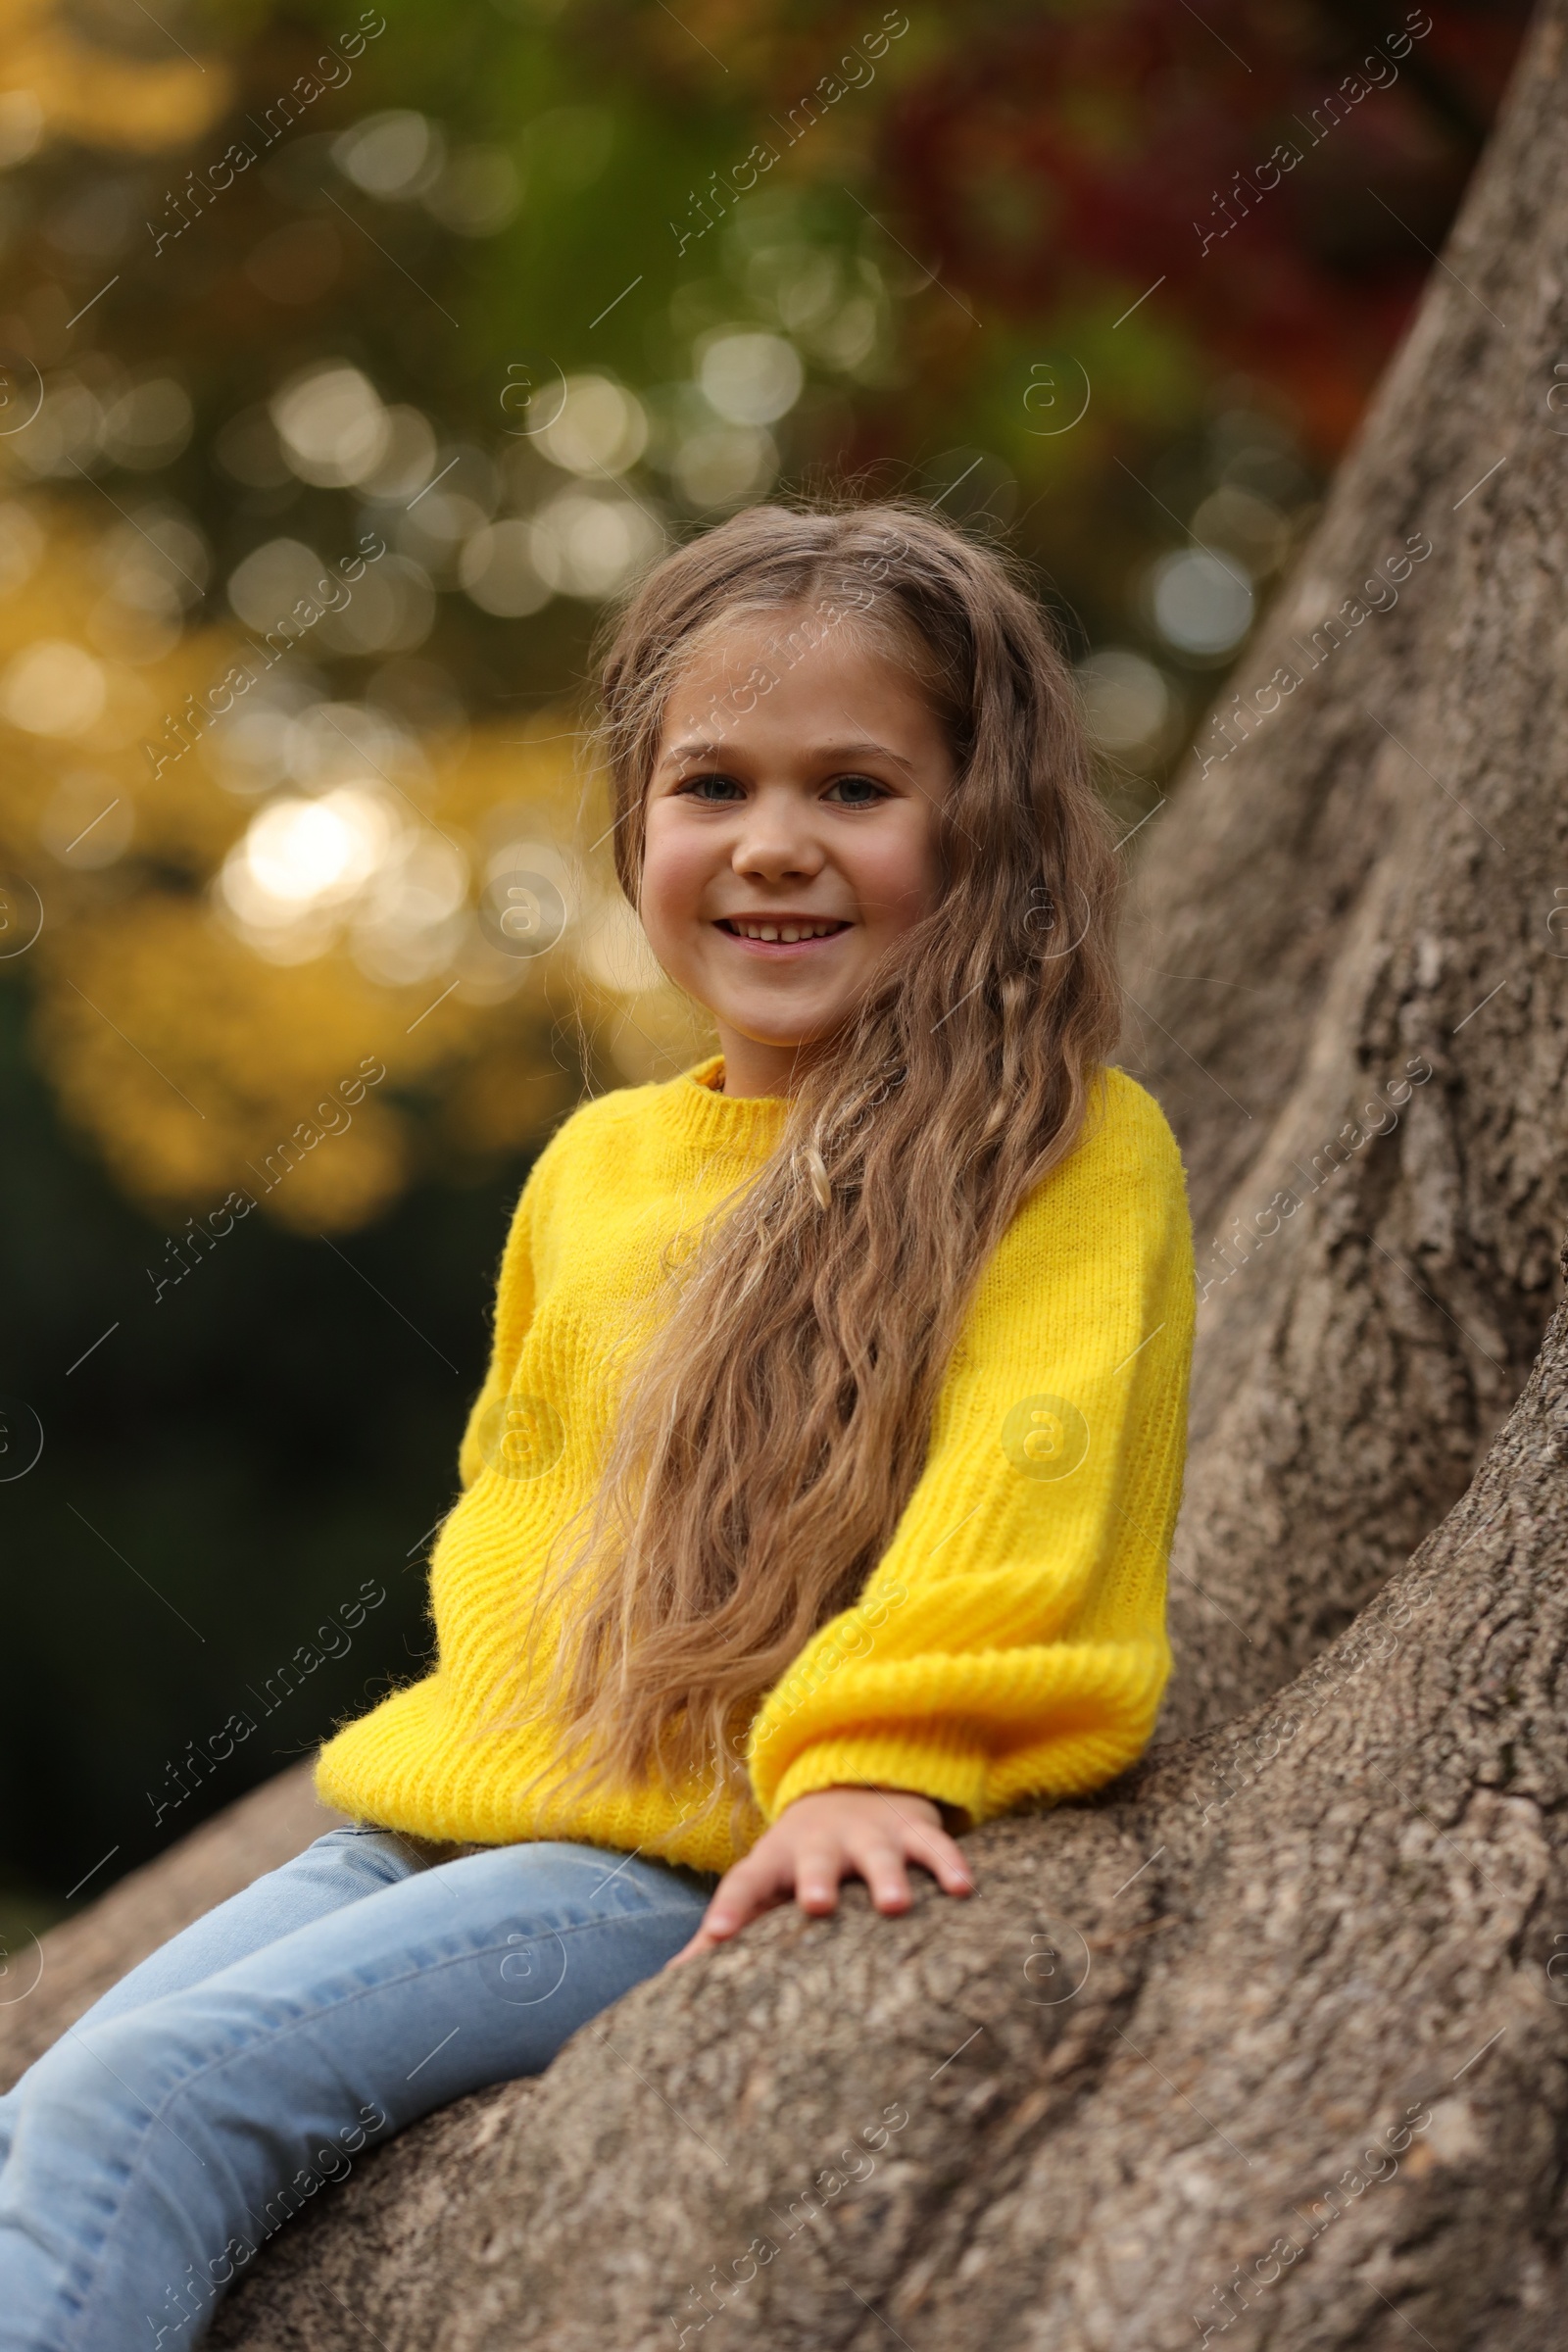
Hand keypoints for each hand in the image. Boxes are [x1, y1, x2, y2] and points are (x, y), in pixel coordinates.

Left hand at [663, 1784, 973, 1966]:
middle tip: (817, 1905)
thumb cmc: (800, 1857)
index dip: (729, 1906)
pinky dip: (948, 1865)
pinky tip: (962, 1889)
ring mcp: (871, 1835)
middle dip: (817, 1880)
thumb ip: (726, 1925)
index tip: (714, 1935)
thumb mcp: (762, 1880)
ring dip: (886, 1877)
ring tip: (894, 1905)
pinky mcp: (914, 1831)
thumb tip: (668, 1978)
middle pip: (817, 1861)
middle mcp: (824, 1845)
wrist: (854, 1784)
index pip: (747, 1881)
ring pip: (880, 1854)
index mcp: (779, 1861)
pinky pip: (934, 1848)